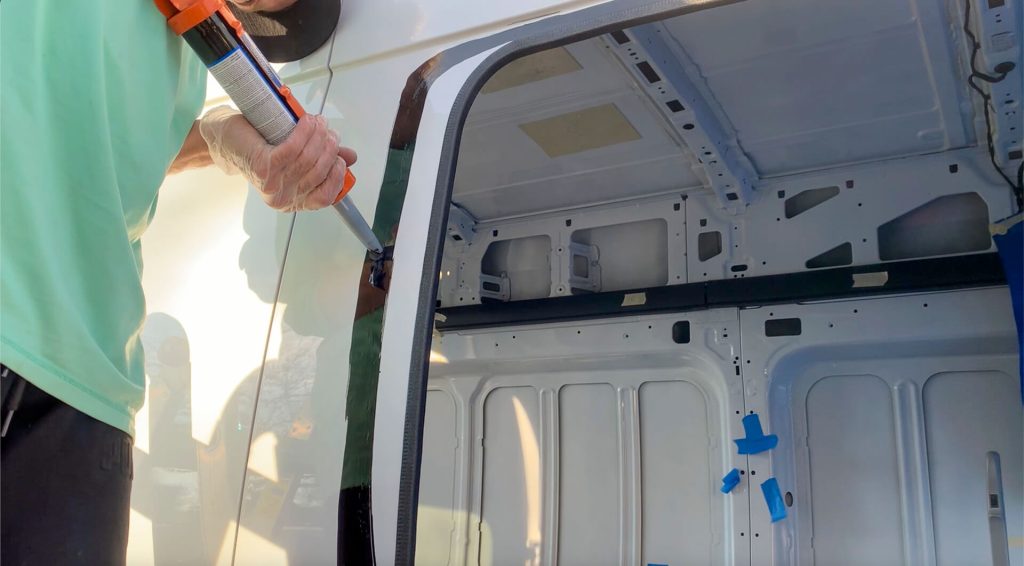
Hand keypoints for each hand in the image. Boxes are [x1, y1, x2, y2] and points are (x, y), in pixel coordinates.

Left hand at [199, 106, 357, 211]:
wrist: (226, 140)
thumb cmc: (261, 147)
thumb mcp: (298, 156)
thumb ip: (324, 160)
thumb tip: (351, 158)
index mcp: (294, 201)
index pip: (326, 197)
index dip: (338, 174)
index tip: (340, 155)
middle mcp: (283, 199)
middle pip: (319, 172)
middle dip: (329, 147)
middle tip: (328, 130)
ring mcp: (272, 185)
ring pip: (308, 159)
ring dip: (318, 136)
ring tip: (318, 121)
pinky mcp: (263, 167)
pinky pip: (292, 150)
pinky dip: (304, 133)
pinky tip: (307, 121)